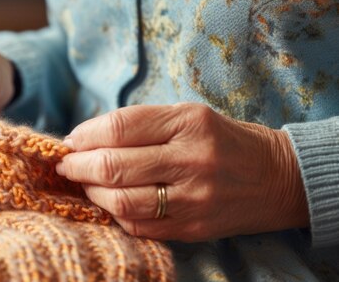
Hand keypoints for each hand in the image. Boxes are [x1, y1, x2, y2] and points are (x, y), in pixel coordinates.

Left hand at [55, 103, 308, 241]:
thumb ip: (140, 124)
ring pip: (120, 201)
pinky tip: (109, 202)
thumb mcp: (188, 116)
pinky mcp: (192, 228)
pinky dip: (114, 214)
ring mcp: (193, 198)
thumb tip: (84, 138)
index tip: (69, 141)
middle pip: (113, 165)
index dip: (84, 135)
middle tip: (66, 165)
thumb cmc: (222, 140)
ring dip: (91, 192)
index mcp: (188, 122)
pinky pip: (138, 226)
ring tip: (85, 184)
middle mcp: (191, 159)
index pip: (118, 127)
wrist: (276, 177)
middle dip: (77, 166)